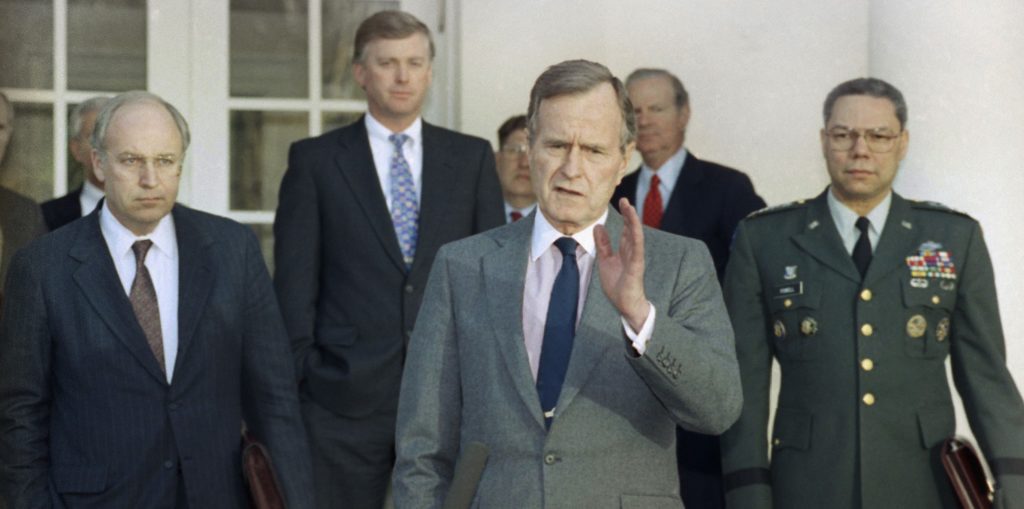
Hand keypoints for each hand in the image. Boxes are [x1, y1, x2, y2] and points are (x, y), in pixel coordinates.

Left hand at [595, 198, 650, 330]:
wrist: (624, 304)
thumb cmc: (617, 285)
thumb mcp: (605, 260)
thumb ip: (603, 244)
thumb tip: (598, 227)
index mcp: (625, 251)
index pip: (625, 230)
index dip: (624, 216)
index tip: (621, 202)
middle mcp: (632, 252)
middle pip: (631, 229)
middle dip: (629, 215)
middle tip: (625, 200)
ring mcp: (636, 258)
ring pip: (635, 236)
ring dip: (633, 221)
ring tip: (630, 208)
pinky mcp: (636, 266)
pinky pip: (637, 249)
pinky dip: (635, 237)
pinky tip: (634, 227)